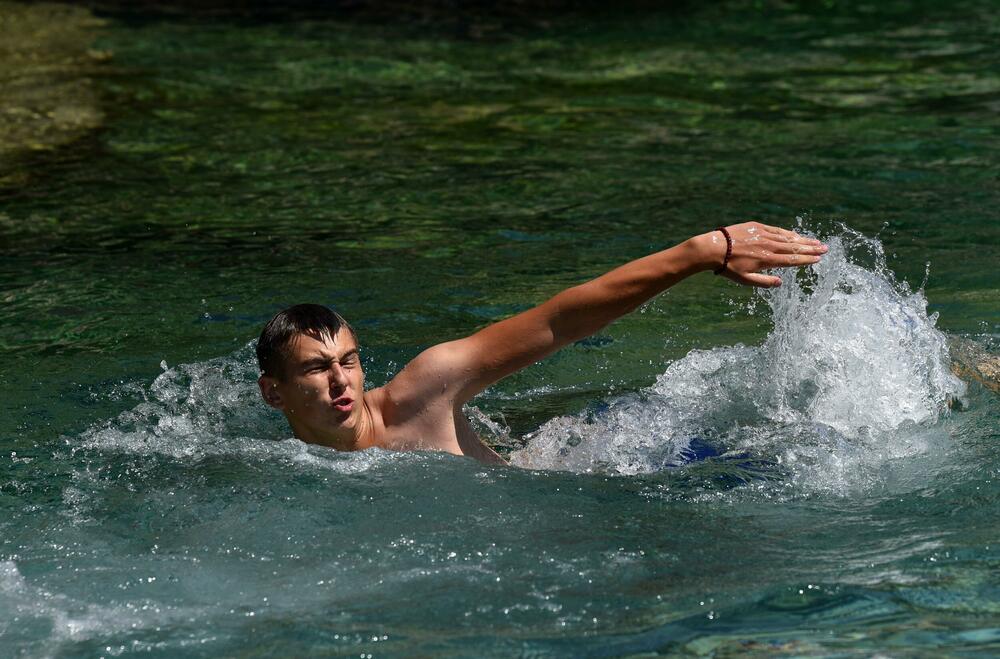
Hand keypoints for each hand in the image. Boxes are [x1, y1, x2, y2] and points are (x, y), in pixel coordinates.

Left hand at [693, 222, 827, 287]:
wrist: (712, 248)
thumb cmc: (727, 267)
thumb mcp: (745, 280)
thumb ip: (764, 282)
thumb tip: (780, 283)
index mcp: (768, 260)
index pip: (793, 260)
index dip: (807, 260)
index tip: (819, 259)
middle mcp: (769, 246)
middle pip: (795, 248)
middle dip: (811, 249)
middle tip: (825, 249)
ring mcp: (764, 234)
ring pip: (788, 237)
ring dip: (803, 240)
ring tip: (815, 241)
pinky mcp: (757, 226)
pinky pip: (777, 230)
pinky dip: (788, 233)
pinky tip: (795, 235)